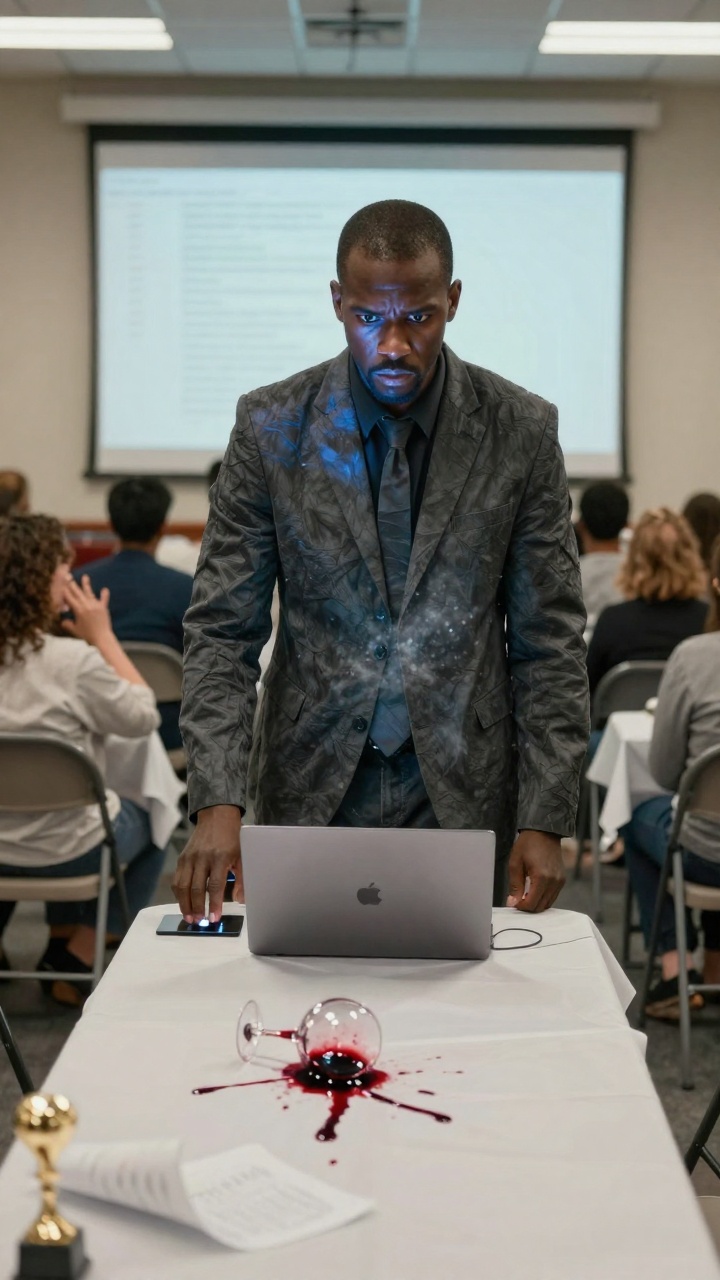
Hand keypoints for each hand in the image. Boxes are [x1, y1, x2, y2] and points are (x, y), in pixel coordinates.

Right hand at [61, 574, 113, 646]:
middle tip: (69, 577)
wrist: (102, 638)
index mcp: (78, 610)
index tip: (61, 584)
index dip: (65, 591)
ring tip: (85, 576)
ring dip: (86, 584)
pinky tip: (105, 589)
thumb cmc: (88, 635)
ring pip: (89, 593)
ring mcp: (95, 605)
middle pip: (78, 593)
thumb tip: (62, 622)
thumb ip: (68, 625)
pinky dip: (104, 595)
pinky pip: (104, 600)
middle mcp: (86, 605)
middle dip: (73, 585)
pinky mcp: (103, 608)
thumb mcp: (75, 630)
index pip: (69, 598)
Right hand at [172, 805, 242, 922]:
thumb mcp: (242, 855)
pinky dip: (179, 894)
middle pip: (196, 888)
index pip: (215, 886)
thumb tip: (239, 900)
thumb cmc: (232, 838)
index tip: (214, 918)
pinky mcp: (182, 858)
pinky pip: (177, 879)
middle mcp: (202, 857)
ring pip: (183, 886)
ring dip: (184, 904)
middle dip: (197, 908)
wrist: (217, 817)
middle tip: (199, 922)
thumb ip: (242, 879)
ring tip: (189, 917)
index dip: (214, 904)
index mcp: (220, 857)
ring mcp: (190, 857)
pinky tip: (184, 902)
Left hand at [506, 830, 564, 912]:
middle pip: (541, 906)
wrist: (544, 832)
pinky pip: (553, 896)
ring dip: (536, 903)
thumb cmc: (528, 844)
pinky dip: (543, 898)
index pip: (532, 903)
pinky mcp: (562, 880)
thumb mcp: (515, 863)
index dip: (521, 907)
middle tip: (518, 900)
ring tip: (525, 895)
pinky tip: (534, 891)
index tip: (514, 903)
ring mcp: (560, 881)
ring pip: (548, 903)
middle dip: (528, 907)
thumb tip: (512, 902)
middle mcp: (553, 881)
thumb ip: (515, 885)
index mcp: (541, 878)